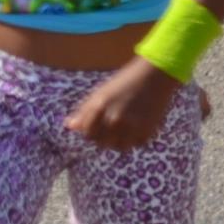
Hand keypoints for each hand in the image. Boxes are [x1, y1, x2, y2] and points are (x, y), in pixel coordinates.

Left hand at [63, 59, 181, 151]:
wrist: (155, 75)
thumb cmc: (125, 81)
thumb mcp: (101, 92)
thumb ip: (84, 111)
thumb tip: (69, 126)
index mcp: (100, 107)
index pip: (87, 133)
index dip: (91, 131)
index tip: (96, 126)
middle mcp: (114, 120)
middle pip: (101, 142)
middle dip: (104, 137)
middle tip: (112, 125)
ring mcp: (131, 127)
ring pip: (118, 147)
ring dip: (119, 141)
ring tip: (124, 128)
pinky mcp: (147, 131)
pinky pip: (135, 144)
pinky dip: (134, 139)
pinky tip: (137, 126)